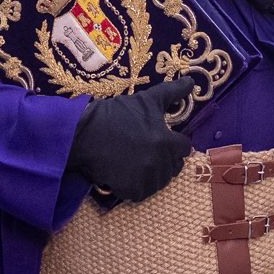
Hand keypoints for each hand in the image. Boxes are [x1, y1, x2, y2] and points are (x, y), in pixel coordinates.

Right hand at [67, 79, 193, 203]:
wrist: (82, 135)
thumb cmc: (115, 114)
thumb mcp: (146, 100)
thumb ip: (173, 92)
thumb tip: (191, 81)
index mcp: (166, 142)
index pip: (185, 148)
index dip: (175, 142)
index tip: (162, 138)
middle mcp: (160, 164)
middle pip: (174, 166)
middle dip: (166, 158)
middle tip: (148, 150)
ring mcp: (146, 179)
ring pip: (160, 181)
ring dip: (152, 173)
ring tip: (137, 162)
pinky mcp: (131, 191)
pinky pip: (142, 192)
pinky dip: (136, 185)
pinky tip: (126, 173)